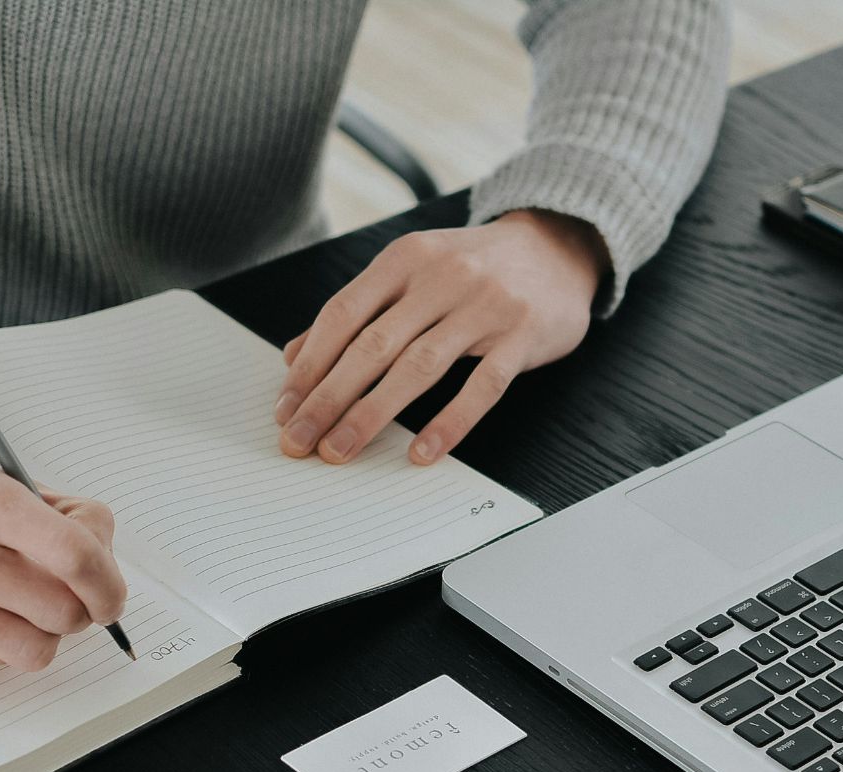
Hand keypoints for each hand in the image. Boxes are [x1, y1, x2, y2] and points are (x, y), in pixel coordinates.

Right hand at [0, 415, 126, 670]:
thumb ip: (53, 515)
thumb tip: (103, 554)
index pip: (74, 556)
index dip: (109, 581)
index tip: (112, 590)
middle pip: (62, 611)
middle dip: (85, 607)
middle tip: (76, 593)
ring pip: (33, 649)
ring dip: (48, 633)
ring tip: (31, 605)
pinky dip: (4, 639)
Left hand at [274, 208, 607, 464]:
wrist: (558, 246)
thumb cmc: (474, 268)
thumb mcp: (413, 272)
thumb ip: (358, 310)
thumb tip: (295, 357)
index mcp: (405, 259)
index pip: (343, 314)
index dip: (310, 365)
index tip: (285, 408)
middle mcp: (441, 277)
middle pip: (372, 345)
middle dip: (328, 398)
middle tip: (298, 440)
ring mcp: (485, 306)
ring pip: (418, 367)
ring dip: (372, 414)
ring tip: (340, 450)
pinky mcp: (522, 336)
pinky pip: (482, 387)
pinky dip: (449, 423)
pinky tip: (421, 453)